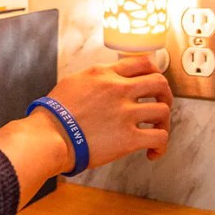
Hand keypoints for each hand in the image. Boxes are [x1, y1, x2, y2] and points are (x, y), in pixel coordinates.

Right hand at [44, 55, 172, 169]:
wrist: (49, 136)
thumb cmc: (54, 113)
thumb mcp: (73, 82)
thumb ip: (95, 78)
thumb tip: (105, 81)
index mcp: (104, 74)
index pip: (142, 63)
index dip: (153, 72)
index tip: (153, 83)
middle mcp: (119, 89)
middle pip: (159, 83)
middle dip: (165, 94)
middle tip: (160, 105)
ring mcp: (125, 113)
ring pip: (163, 110)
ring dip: (163, 122)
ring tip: (155, 131)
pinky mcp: (128, 138)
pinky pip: (159, 138)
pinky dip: (160, 146)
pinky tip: (152, 152)